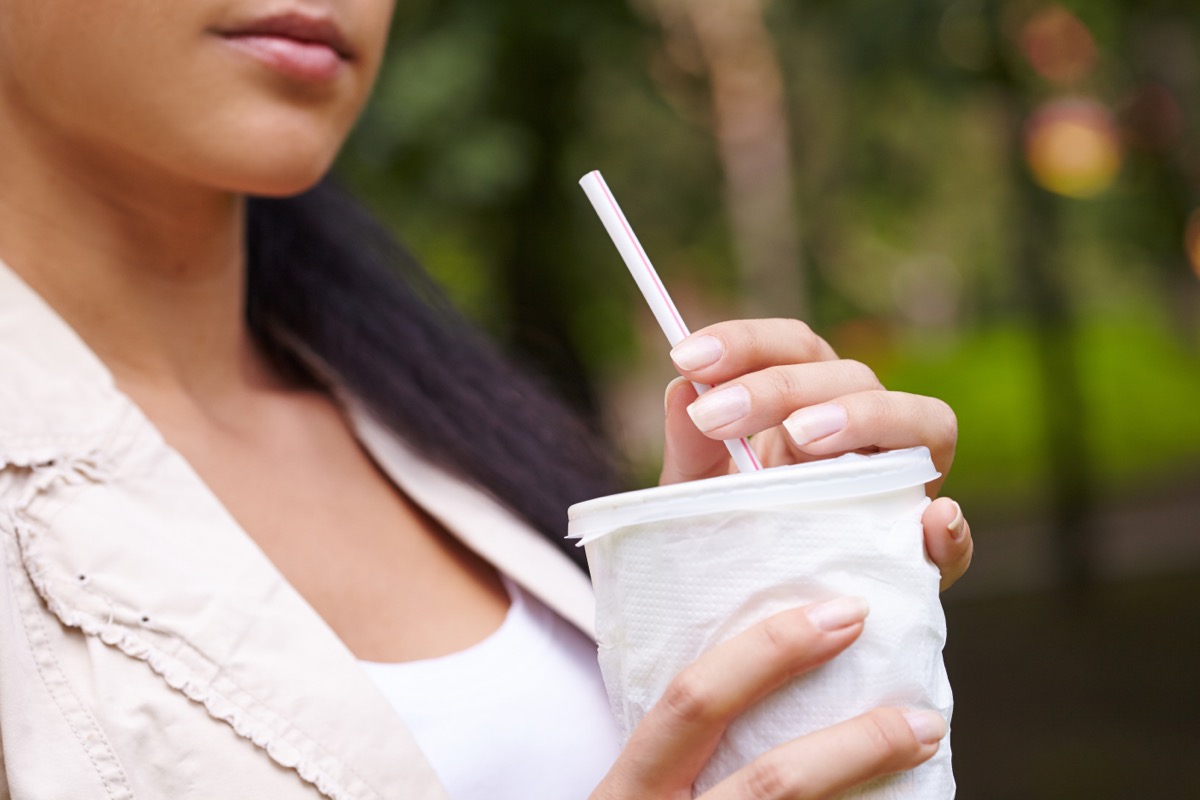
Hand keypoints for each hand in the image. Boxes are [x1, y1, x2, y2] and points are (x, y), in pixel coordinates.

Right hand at [589, 598, 946, 798]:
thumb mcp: (642, 791)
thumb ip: (684, 748)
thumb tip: (776, 664)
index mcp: (630, 789)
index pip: (694, 701)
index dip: (770, 651)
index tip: (842, 614)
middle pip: (773, 783)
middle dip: (857, 742)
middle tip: (921, 714)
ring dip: (873, 782)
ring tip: (925, 749)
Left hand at [659, 319, 972, 590]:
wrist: (755, 631)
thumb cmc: (727, 540)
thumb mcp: (696, 494)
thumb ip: (690, 445)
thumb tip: (682, 386)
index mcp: (810, 404)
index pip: (793, 348)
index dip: (746, 341)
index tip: (686, 358)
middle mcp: (865, 431)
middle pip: (849, 375)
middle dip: (777, 386)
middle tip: (714, 415)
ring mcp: (904, 487)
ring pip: (921, 421)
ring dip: (864, 419)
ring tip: (802, 437)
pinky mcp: (925, 555)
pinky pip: (953, 539)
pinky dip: (950, 530)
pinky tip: (929, 525)